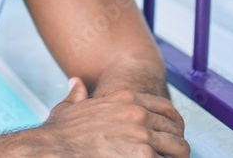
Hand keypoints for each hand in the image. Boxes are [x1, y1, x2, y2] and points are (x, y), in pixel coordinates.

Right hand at [35, 77, 189, 157]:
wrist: (53, 148)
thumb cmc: (59, 133)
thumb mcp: (70, 107)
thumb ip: (77, 94)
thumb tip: (76, 82)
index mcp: (126, 99)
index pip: (166, 108)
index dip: (173, 123)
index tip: (173, 134)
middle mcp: (138, 114)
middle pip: (175, 128)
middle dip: (175, 143)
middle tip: (171, 154)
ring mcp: (142, 135)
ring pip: (179, 148)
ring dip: (174, 157)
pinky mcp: (143, 157)